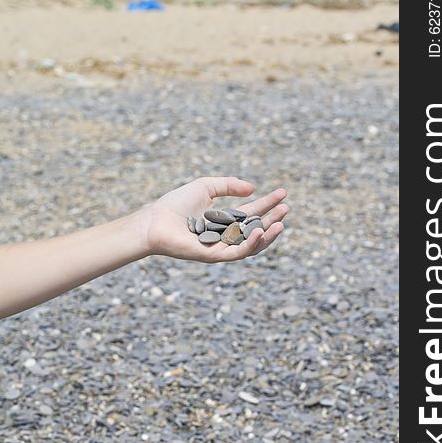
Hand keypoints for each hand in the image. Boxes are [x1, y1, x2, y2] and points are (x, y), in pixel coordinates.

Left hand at [139, 177, 287, 261]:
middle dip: (273, 219)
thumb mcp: (206, 187)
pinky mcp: (214, 256)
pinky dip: (250, 243)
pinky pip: (237, 253)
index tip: (283, 193)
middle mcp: (226, 234)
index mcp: (225, 219)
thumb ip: (229, 185)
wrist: (155, 221)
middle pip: (256, 229)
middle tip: (286, 207)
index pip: (252, 212)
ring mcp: (222, 247)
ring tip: (280, 223)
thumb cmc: (176, 204)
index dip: (268, 203)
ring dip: (268, 235)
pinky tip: (260, 231)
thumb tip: (253, 189)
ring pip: (251, 245)